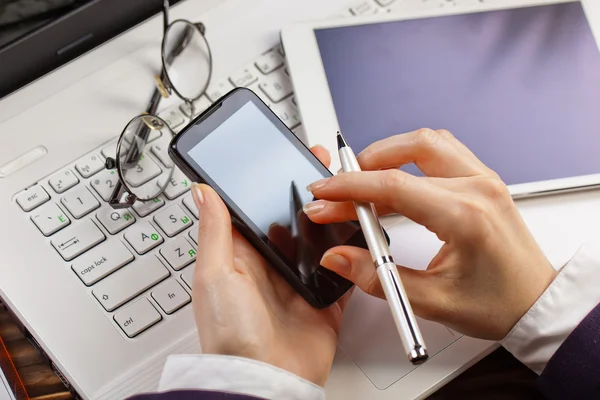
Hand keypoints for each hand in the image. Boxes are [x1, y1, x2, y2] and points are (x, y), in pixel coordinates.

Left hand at [190, 146, 349, 385]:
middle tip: (319, 166)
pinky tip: (358, 233)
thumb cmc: (230, 336)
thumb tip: (202, 190)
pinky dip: (350, 256)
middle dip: (306, 195)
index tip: (280, 159)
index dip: (267, 185)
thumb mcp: (214, 275)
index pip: (255, 211)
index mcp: (241, 257)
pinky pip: (341, 272)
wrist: (265, 380)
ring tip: (343, 191)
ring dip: (329, 220)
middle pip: (291, 221)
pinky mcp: (323, 300)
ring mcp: (298, 283)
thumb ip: (215, 231)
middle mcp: (270, 267)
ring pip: (319, 242)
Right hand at [305, 129, 556, 339]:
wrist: (536, 304)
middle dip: (363, 166)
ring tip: (363, 179)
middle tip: (338, 188)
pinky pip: (442, 150)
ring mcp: (483, 180)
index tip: (323, 193)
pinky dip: (410, 156)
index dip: (349, 187)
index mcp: (466, 216)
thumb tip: (338, 257)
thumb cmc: (499, 304)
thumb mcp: (431, 300)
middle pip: (407, 152)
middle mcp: (478, 188)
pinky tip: (395, 177)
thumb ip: (377, 277)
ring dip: (388, 152)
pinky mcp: (483, 181)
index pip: (394, 185)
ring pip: (426, 142)